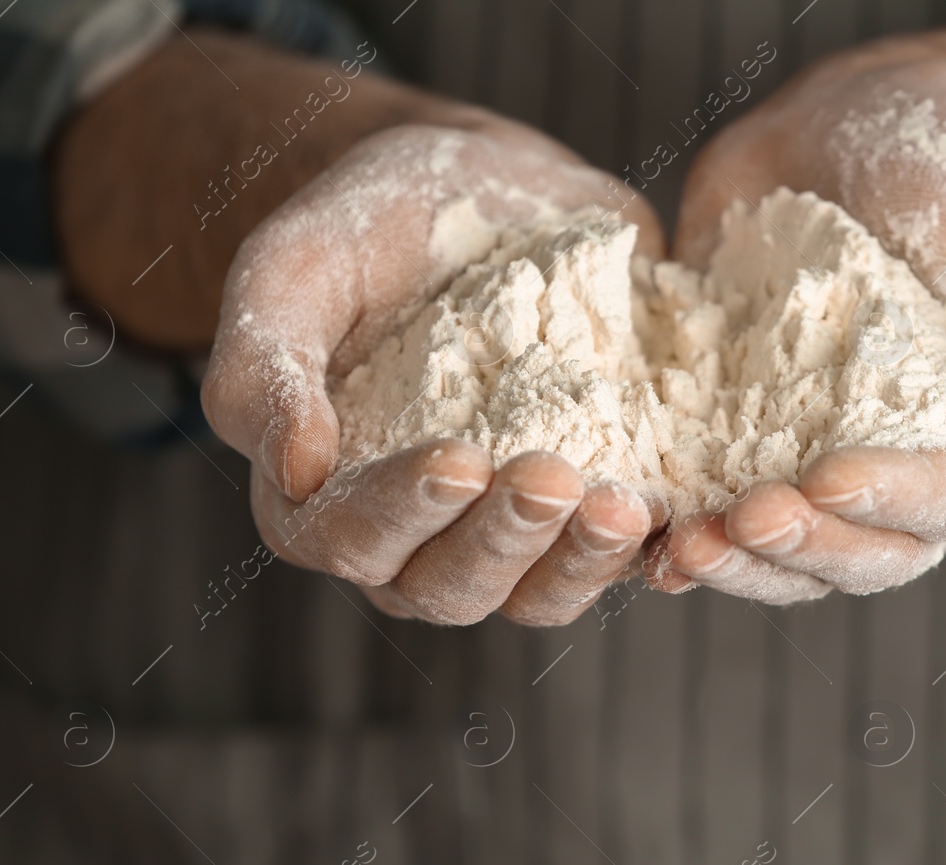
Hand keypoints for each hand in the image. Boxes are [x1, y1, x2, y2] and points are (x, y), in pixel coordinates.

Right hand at [58, 33, 663, 624]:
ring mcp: (508, 531)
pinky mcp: (587, 505)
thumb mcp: (291, 271)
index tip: (460, 459)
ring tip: (624, 508)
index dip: (403, 511)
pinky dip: (652, 553)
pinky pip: (620, 558)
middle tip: (555, 479)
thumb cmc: (365, 228)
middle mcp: (416, 537)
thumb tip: (294, 472)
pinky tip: (681, 524)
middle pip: (453, 585)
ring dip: (583, 563)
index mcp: (324, 497)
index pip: (352, 538)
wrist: (481, 192)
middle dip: (506, 541)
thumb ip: (264, 367)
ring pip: (540, 591)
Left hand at [655, 50, 945, 601]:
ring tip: (684, 545)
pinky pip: (714, 505)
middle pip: (862, 553)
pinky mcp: (744, 435)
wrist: (860, 117)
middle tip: (741, 519)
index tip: (827, 479)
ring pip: (786, 553)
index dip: (888, 500)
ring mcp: (819, 459)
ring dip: (737, 561)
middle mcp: (905, 470)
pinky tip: (644, 539)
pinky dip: (680, 530)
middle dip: (802, 547)